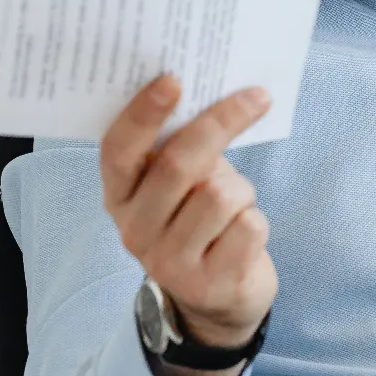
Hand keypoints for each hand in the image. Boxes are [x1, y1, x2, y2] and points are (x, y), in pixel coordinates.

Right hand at [101, 76, 276, 353]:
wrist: (220, 296)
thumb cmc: (201, 218)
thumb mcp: (182, 183)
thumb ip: (181, 147)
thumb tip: (217, 90)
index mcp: (119, 196)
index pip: (119, 150)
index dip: (143, 114)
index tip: (173, 79)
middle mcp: (134, 230)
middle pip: (178, 164)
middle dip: (221, 123)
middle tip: (256, 96)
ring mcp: (168, 263)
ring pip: (220, 195)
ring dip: (242, 190)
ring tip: (236, 206)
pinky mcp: (208, 284)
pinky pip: (248, 227)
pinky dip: (256, 221)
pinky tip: (242, 236)